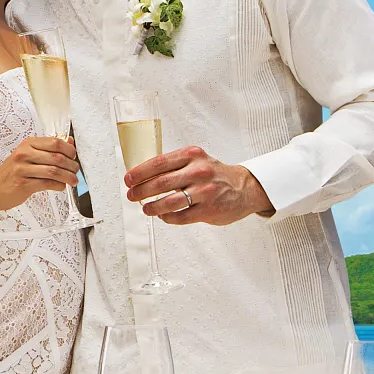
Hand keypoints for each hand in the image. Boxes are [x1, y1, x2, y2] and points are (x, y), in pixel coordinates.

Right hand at [0, 136, 80, 213]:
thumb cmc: (13, 172)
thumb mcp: (28, 155)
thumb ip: (49, 148)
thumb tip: (69, 140)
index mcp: (28, 144)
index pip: (55, 142)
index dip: (69, 150)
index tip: (73, 156)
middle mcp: (24, 154)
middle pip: (57, 157)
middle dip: (72, 165)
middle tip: (76, 171)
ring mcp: (22, 169)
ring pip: (54, 171)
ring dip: (68, 177)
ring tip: (73, 181)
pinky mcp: (23, 184)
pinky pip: (47, 184)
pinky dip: (59, 186)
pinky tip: (61, 186)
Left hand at [124, 145, 272, 225]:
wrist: (244, 188)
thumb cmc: (214, 173)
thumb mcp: (196, 160)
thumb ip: (174, 165)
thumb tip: (142, 175)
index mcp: (192, 155)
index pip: (159, 163)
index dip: (139, 173)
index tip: (128, 180)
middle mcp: (199, 171)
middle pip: (161, 183)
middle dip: (141, 191)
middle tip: (132, 195)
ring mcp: (205, 192)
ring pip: (169, 202)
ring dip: (152, 207)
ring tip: (146, 209)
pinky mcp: (208, 210)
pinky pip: (180, 217)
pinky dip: (167, 217)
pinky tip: (163, 216)